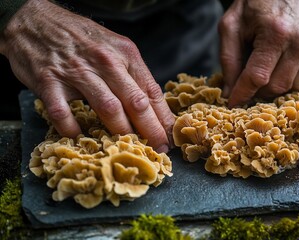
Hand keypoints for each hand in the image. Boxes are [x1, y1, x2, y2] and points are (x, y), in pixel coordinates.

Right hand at [0, 0, 174, 151]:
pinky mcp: (49, 82)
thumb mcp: (113, 47)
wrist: (33, 19)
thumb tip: (151, 105)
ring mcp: (76, 72)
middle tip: (159, 148)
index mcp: (125, 53)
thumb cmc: (79, 37)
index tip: (170, 135)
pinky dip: (72, 129)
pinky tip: (80, 137)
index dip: (163, 116)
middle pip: (135, 102)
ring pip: (107, 108)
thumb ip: (130, 74)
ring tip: (131, 148)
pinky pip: (64, 112)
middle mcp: (105, 61)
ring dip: (122, 132)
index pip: (150, 90)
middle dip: (151, 129)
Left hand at [219, 0, 298, 106]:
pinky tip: (280, 66)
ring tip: (264, 74)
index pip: (257, 77)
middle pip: (276, 87)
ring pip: (294, 87)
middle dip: (258, 91)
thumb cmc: (256, 1)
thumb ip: (229, 59)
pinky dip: (290, 79)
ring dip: (276, 88)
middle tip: (247, 85)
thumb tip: (230, 92)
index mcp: (275, 33)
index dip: (242, 94)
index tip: (232, 104)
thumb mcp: (232, 24)